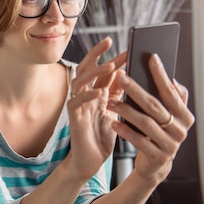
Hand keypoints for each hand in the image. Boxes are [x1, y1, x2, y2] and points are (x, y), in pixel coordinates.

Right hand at [66, 37, 126, 180]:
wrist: (89, 161)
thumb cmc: (102, 138)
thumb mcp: (115, 113)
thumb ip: (119, 95)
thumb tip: (129, 75)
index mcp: (96, 94)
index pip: (104, 71)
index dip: (115, 58)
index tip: (129, 47)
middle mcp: (85, 96)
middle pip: (86, 68)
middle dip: (96, 54)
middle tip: (108, 41)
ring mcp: (78, 106)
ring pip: (80, 81)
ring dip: (94, 72)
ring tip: (110, 66)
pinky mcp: (73, 119)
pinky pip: (76, 102)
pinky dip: (88, 95)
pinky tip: (100, 92)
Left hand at [109, 53, 194, 184]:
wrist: (155, 165)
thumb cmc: (158, 133)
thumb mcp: (169, 117)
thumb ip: (172, 99)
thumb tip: (172, 79)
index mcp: (185, 116)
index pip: (171, 92)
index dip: (161, 75)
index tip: (151, 57)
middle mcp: (181, 130)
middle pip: (155, 106)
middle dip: (137, 90)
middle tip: (121, 77)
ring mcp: (170, 145)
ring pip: (145, 123)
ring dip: (127, 110)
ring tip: (111, 101)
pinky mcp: (157, 157)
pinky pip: (139, 141)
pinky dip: (125, 131)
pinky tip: (113, 122)